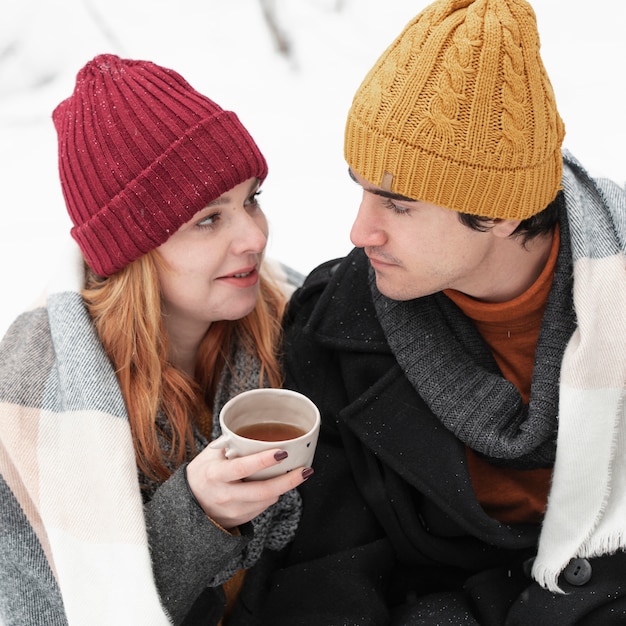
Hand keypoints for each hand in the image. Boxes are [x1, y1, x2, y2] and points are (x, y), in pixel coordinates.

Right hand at [185, 445, 311, 529]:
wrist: (188, 506)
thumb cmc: (202, 474)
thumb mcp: (209, 455)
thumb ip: (229, 444)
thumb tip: (253, 430)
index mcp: (216, 475)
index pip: (243, 468)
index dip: (264, 460)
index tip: (282, 452)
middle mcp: (225, 495)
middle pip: (263, 491)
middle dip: (288, 481)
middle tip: (305, 470)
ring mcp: (233, 511)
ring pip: (267, 500)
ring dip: (283, 487)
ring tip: (294, 474)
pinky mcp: (240, 520)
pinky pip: (263, 507)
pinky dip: (272, 495)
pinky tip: (273, 485)